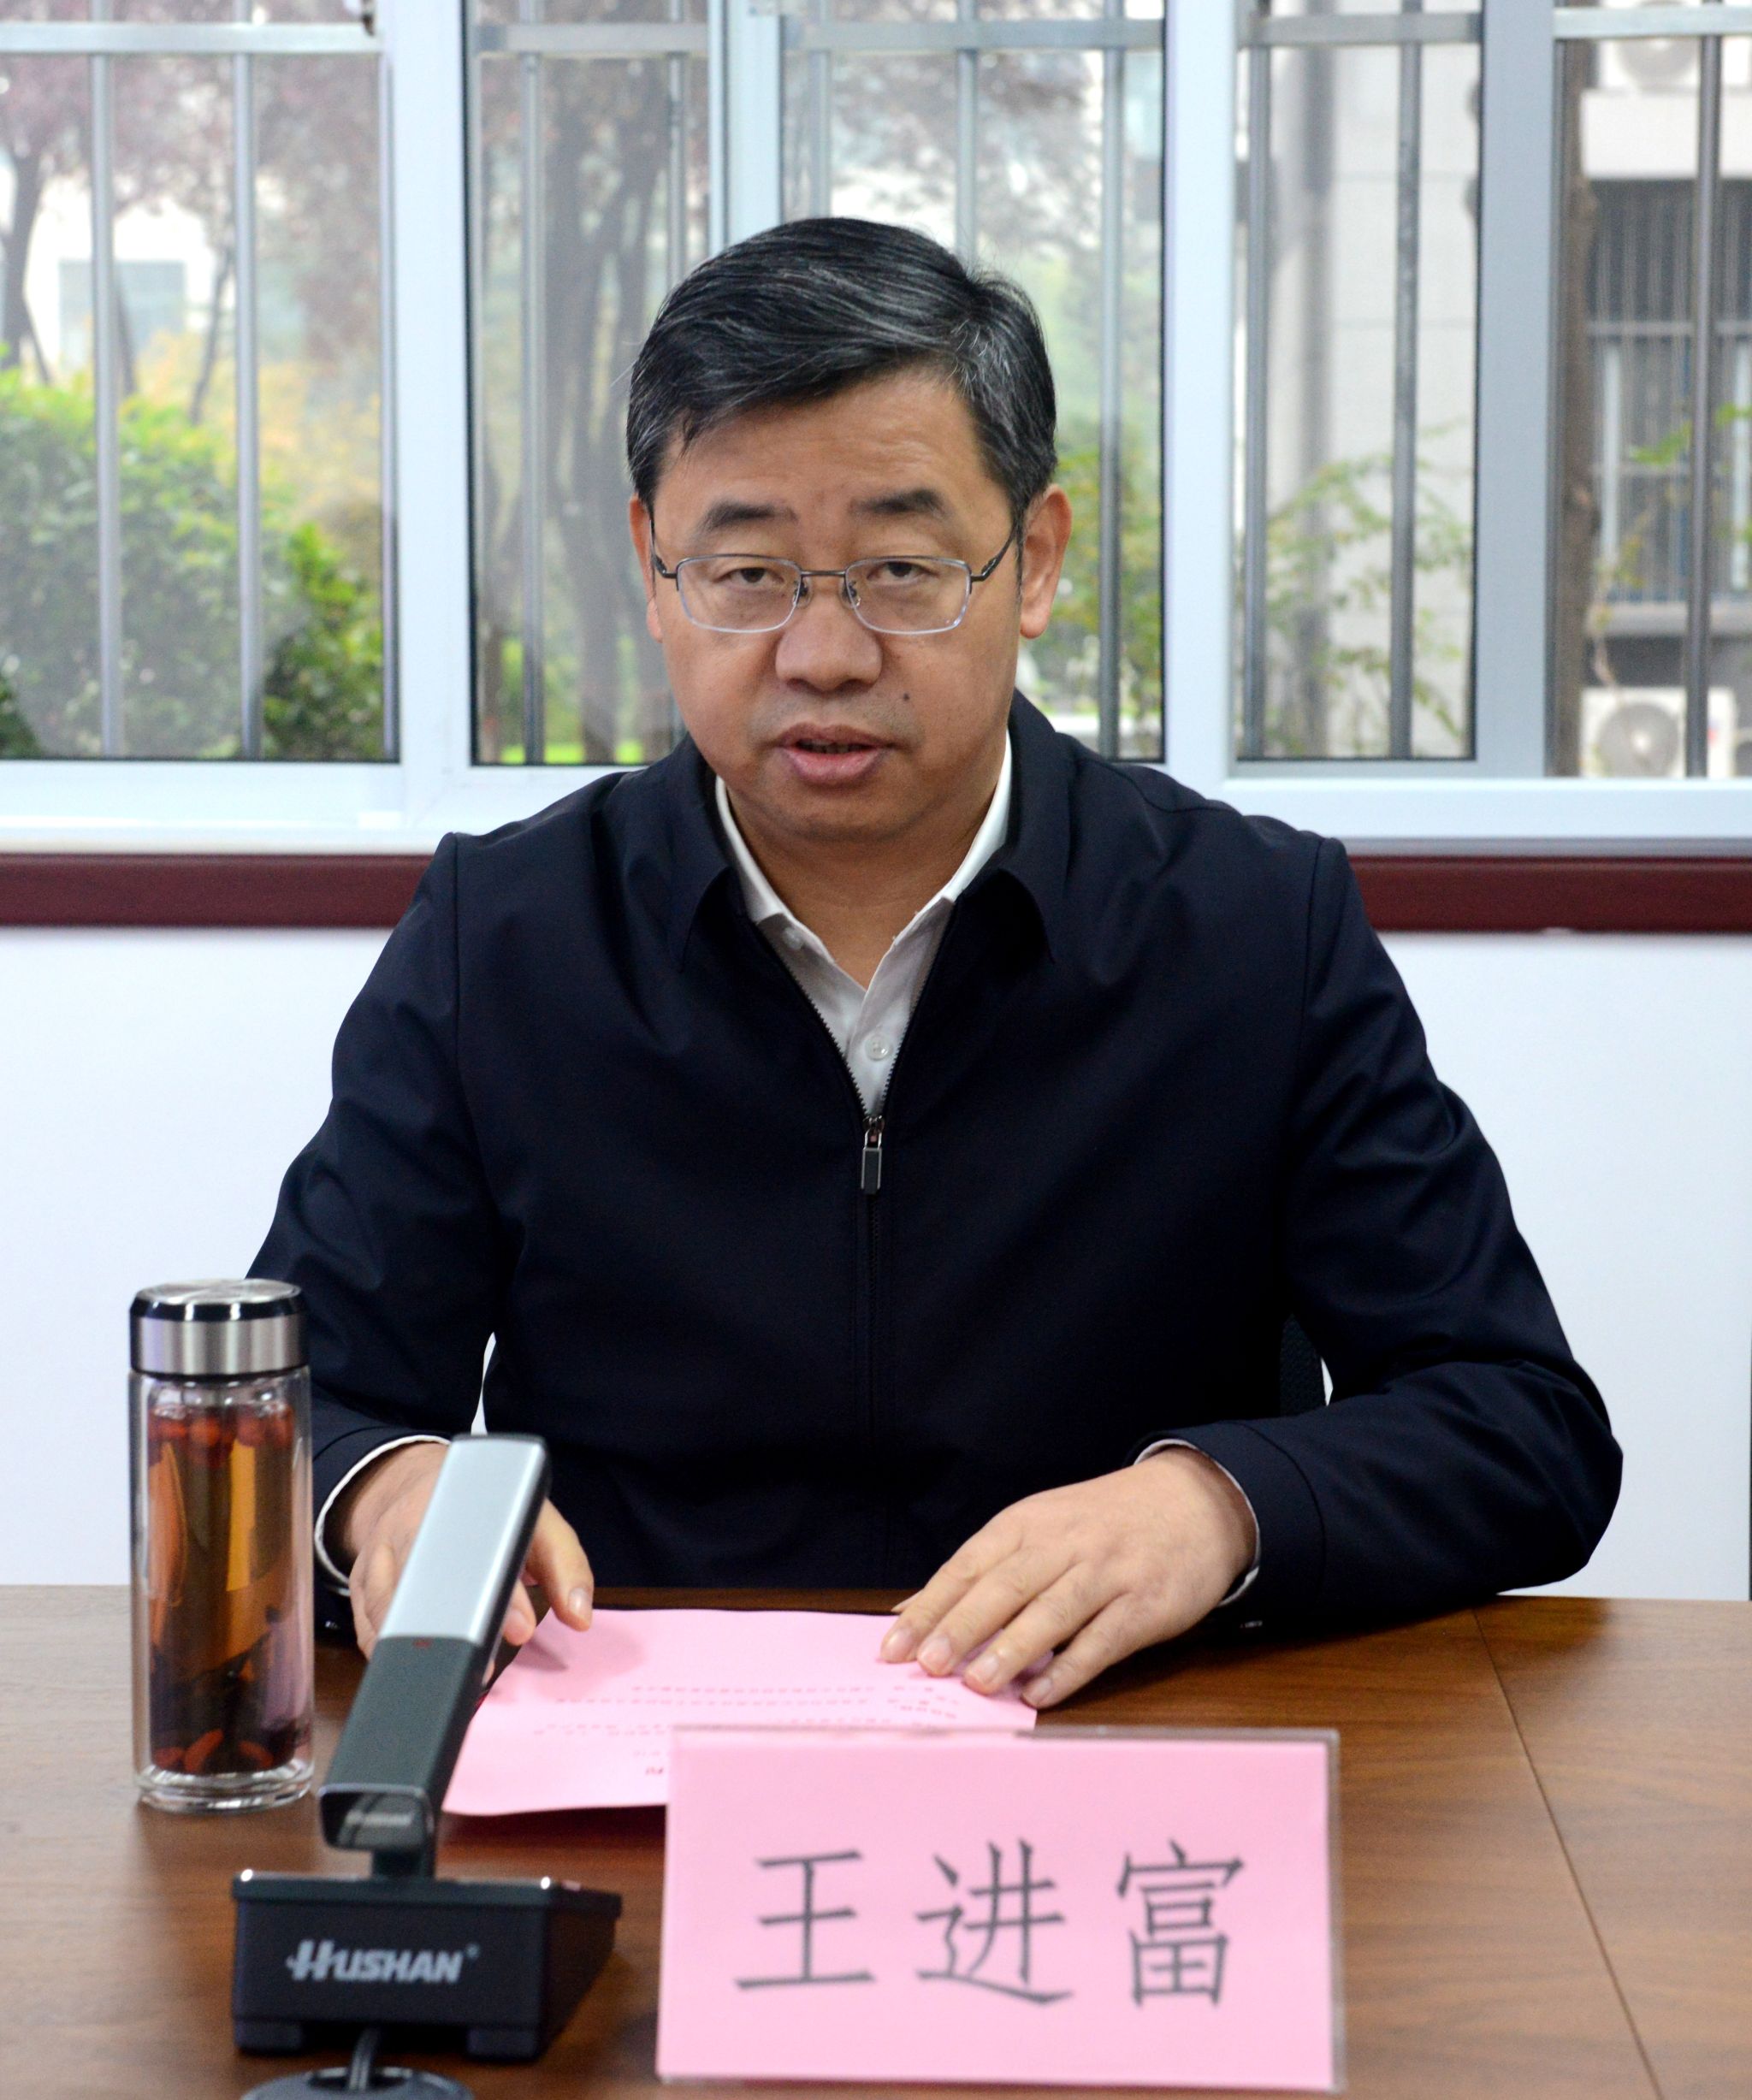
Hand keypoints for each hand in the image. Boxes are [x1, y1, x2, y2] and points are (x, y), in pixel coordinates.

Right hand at [334, 1442, 595, 1659]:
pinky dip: (389, 1654)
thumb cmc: (486, 1508)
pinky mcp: (360, 1583)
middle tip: (483, 1668)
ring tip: (453, 1681)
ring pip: (387, 1609)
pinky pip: (367, 1626)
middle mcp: (409, 1523)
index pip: (480, 1550)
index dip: (503, 1594)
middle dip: (453, 1629)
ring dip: (417, 1650)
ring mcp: (378, 1555)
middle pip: (424, 1582)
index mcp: (458, 1499)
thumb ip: (564, 1564)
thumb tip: (580, 1617)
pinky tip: (415, 1675)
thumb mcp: (537, 1518)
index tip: (520, 1628)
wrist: (418, 1484)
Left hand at [877, 1451, 1256, 1708]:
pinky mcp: (1145, 1605)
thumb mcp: (1042, 1527)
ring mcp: (1107, 1573)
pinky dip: (1071, 1667)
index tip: (894, 1645)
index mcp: (1029, 1523)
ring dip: (1013, 1648)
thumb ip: (985, 1569)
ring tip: (977, 1683)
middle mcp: (1065, 1544)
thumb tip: (913, 1612)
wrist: (1195, 1503)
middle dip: (964, 1625)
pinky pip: (1103, 1640)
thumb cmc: (1102, 1523)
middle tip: (928, 1664)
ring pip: (1053, 1611)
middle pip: (1006, 1585)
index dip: (930, 1606)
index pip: (969, 1565)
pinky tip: (1042, 1693)